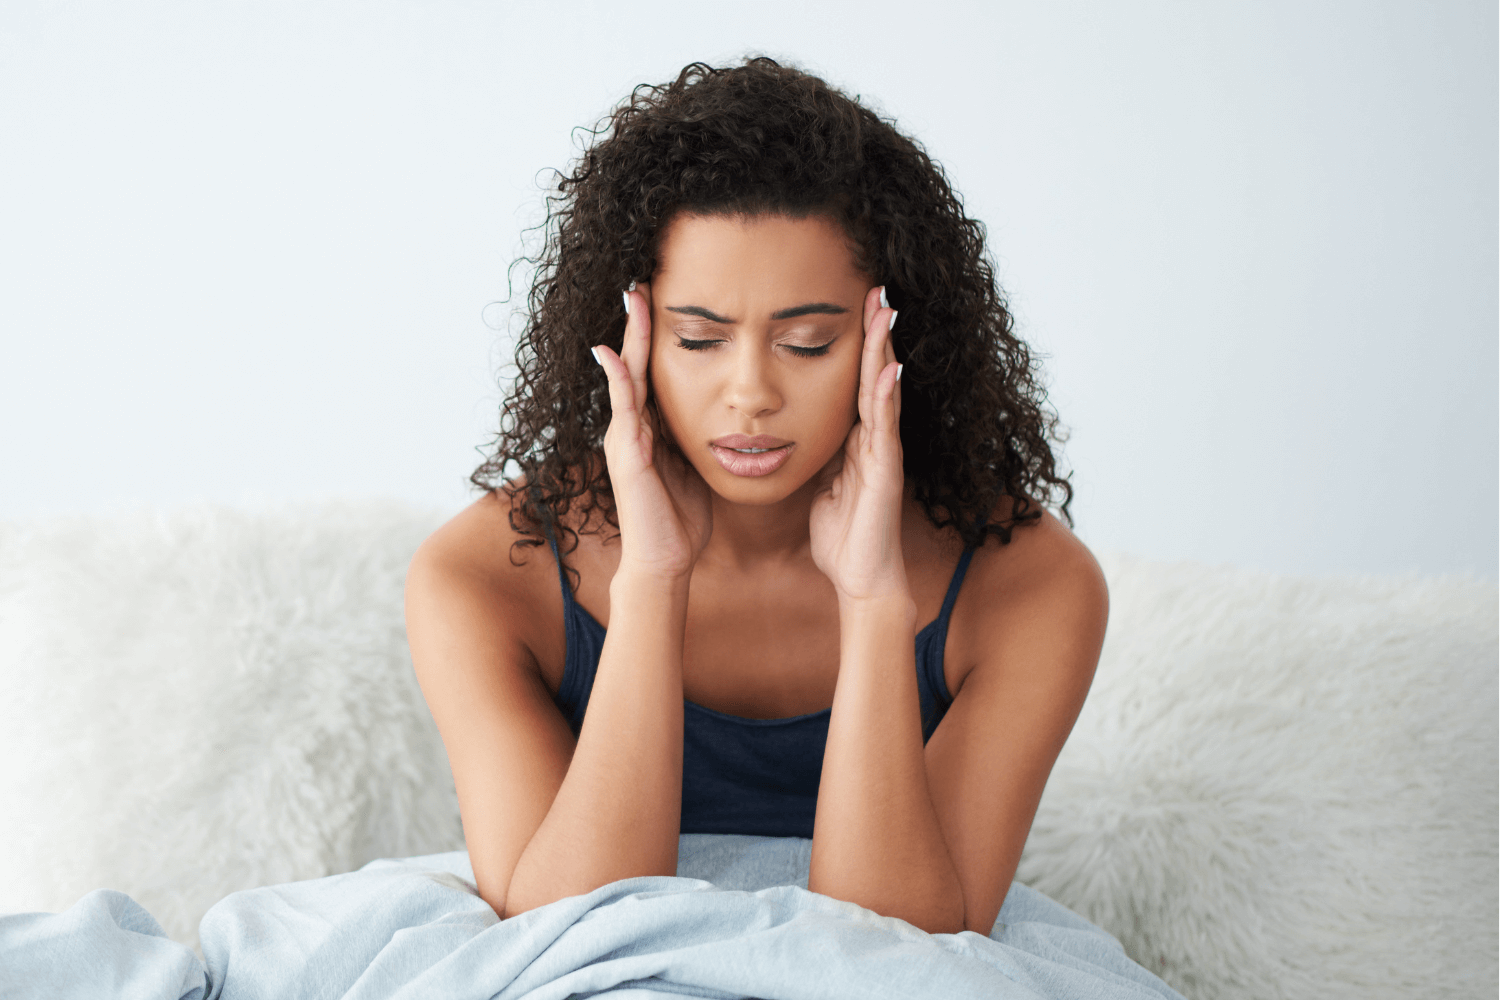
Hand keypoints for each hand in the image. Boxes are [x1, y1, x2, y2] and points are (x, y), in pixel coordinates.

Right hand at [593, 283, 712, 580]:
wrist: (666, 561)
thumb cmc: (683, 520)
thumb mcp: (698, 467)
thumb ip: (701, 440)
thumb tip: (726, 419)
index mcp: (654, 428)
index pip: (656, 370)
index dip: (660, 336)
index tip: (668, 298)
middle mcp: (634, 426)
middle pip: (638, 362)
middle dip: (640, 322)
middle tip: (642, 280)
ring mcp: (626, 438)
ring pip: (628, 375)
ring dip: (629, 335)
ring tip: (631, 296)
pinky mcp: (627, 454)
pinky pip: (622, 407)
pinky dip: (617, 378)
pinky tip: (611, 351)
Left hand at [809, 286, 906, 602]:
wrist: (860, 578)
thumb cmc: (841, 535)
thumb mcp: (819, 482)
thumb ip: (814, 452)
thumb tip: (792, 427)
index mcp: (854, 438)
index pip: (854, 379)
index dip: (856, 343)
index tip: (852, 303)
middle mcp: (873, 437)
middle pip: (873, 374)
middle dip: (876, 331)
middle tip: (876, 287)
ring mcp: (883, 451)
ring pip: (883, 390)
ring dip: (886, 350)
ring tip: (886, 310)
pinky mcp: (886, 471)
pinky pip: (885, 428)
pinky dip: (886, 397)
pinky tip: (889, 369)